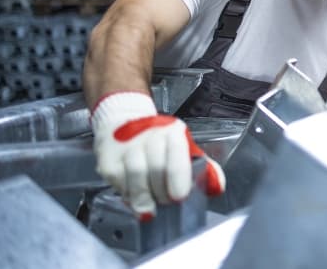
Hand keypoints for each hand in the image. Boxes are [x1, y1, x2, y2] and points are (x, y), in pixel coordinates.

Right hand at [91, 92, 225, 219]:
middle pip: (156, 169)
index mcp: (172, 133)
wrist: (123, 121)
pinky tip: (134, 194)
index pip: (176, 155)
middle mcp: (148, 135)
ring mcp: (127, 146)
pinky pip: (118, 182)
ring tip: (150, 206)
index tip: (179, 196)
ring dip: (144, 197)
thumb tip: (217, 187)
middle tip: (166, 201)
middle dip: (162, 192)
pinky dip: (128, 194)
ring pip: (135, 175)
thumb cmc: (158, 141)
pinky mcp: (109, 159)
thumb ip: (203, 168)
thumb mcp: (184, 149)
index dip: (178, 179)